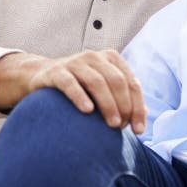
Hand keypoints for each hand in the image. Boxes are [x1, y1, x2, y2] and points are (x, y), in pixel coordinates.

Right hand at [0, 50, 146, 133]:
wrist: (43, 76)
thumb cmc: (80, 85)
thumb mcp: (103, 87)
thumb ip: (123, 97)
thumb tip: (144, 114)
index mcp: (110, 58)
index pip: (131, 82)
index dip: (138, 106)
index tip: (138, 130)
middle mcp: (94, 57)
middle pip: (117, 81)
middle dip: (124, 106)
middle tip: (122, 127)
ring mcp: (74, 62)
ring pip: (96, 81)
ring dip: (108, 104)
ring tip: (112, 124)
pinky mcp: (55, 72)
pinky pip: (70, 83)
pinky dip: (80, 96)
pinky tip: (87, 110)